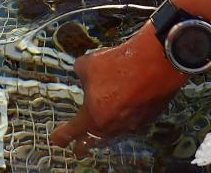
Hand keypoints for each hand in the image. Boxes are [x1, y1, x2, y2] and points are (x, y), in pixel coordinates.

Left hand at [50, 22, 188, 155]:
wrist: (155, 63)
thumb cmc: (117, 63)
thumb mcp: (87, 64)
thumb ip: (80, 73)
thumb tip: (82, 74)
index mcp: (92, 116)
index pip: (71, 133)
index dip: (61, 137)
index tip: (55, 139)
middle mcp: (111, 127)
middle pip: (93, 142)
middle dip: (83, 145)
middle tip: (77, 147)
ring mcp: (131, 125)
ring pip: (113, 133)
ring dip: (105, 131)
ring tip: (99, 129)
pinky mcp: (147, 119)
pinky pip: (131, 124)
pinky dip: (124, 119)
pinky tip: (124, 110)